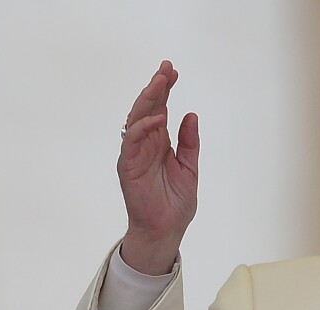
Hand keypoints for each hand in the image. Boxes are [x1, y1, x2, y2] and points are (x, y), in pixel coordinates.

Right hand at [117, 60, 198, 274]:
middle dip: (157, 87)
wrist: (166, 229)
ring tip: (160, 83)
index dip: (166, 90)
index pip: (161, 109)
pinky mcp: (128, 166)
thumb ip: (190, 143)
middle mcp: (146, 144)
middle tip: (167, 68)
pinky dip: (142, 128)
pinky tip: (156, 118)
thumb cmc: (176, 202)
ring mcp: (136, 153)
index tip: (173, 71)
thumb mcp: (190, 168)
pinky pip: (132, 142)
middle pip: (148, 108)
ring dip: (148, 100)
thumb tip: (191, 115)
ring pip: (137, 119)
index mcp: (161, 142)